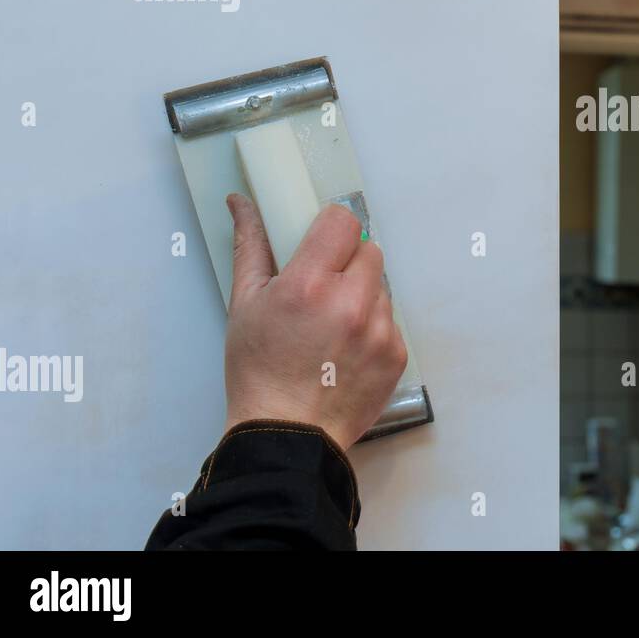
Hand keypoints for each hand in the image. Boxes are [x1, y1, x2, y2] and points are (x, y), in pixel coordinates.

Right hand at [222, 194, 407, 448]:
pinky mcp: (397, 353)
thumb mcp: (244, 304)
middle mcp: (350, 304)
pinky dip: (373, 328)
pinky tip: (346, 350)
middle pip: (368, 250)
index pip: (343, 221)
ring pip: (381, 287)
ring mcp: (379, 330)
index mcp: (310, 285)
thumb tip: (241, 203)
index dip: (331, 229)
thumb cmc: (259, 371)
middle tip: (323, 289)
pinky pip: (391, 321)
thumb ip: (250, 245)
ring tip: (332, 327)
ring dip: (362, 296)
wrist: (287, 434)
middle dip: (348, 262)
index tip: (322, 244)